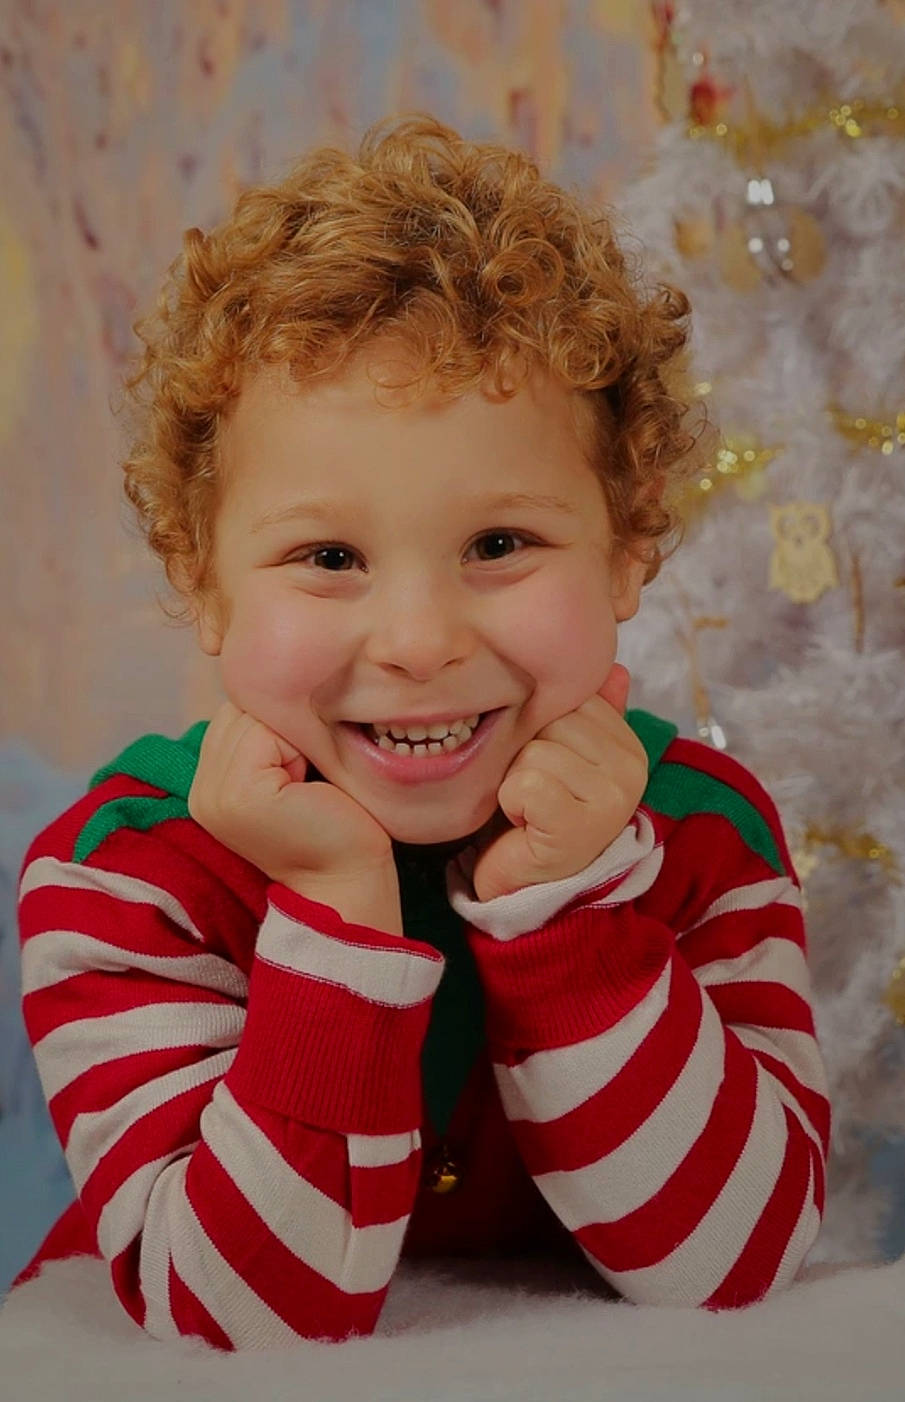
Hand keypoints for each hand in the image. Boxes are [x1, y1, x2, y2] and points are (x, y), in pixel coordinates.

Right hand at [188, 702, 401, 930]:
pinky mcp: (239, 794)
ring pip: (253, 716)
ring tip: (306, 782)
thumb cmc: (334, 826)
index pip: (234, 712)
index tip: (301, 769)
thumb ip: (263, 738)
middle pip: (240, 709)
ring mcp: (214, 794)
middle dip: (281, 728)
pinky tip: (309, 786)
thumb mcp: (286, 774)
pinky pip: (266, 732)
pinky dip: (297, 749)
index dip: (276, 726)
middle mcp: (201, 789)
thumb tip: (269, 677)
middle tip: (307, 778)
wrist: (347, 883)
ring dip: (292, 737)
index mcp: (207, 784)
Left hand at [470, 664, 647, 902]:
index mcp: (628, 744)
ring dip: (516, 781)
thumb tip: (617, 668)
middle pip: (551, 720)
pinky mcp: (580, 825)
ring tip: (531, 810)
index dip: (541, 730)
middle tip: (537, 794)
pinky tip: (525, 825)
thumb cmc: (539, 815)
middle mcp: (632, 768)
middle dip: (526, 754)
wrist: (527, 886)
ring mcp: (612, 798)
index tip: (550, 771)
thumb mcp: (564, 757)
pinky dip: (511, 803)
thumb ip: (590, 714)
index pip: (569, 698)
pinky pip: (525, 783)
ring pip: (535, 750)